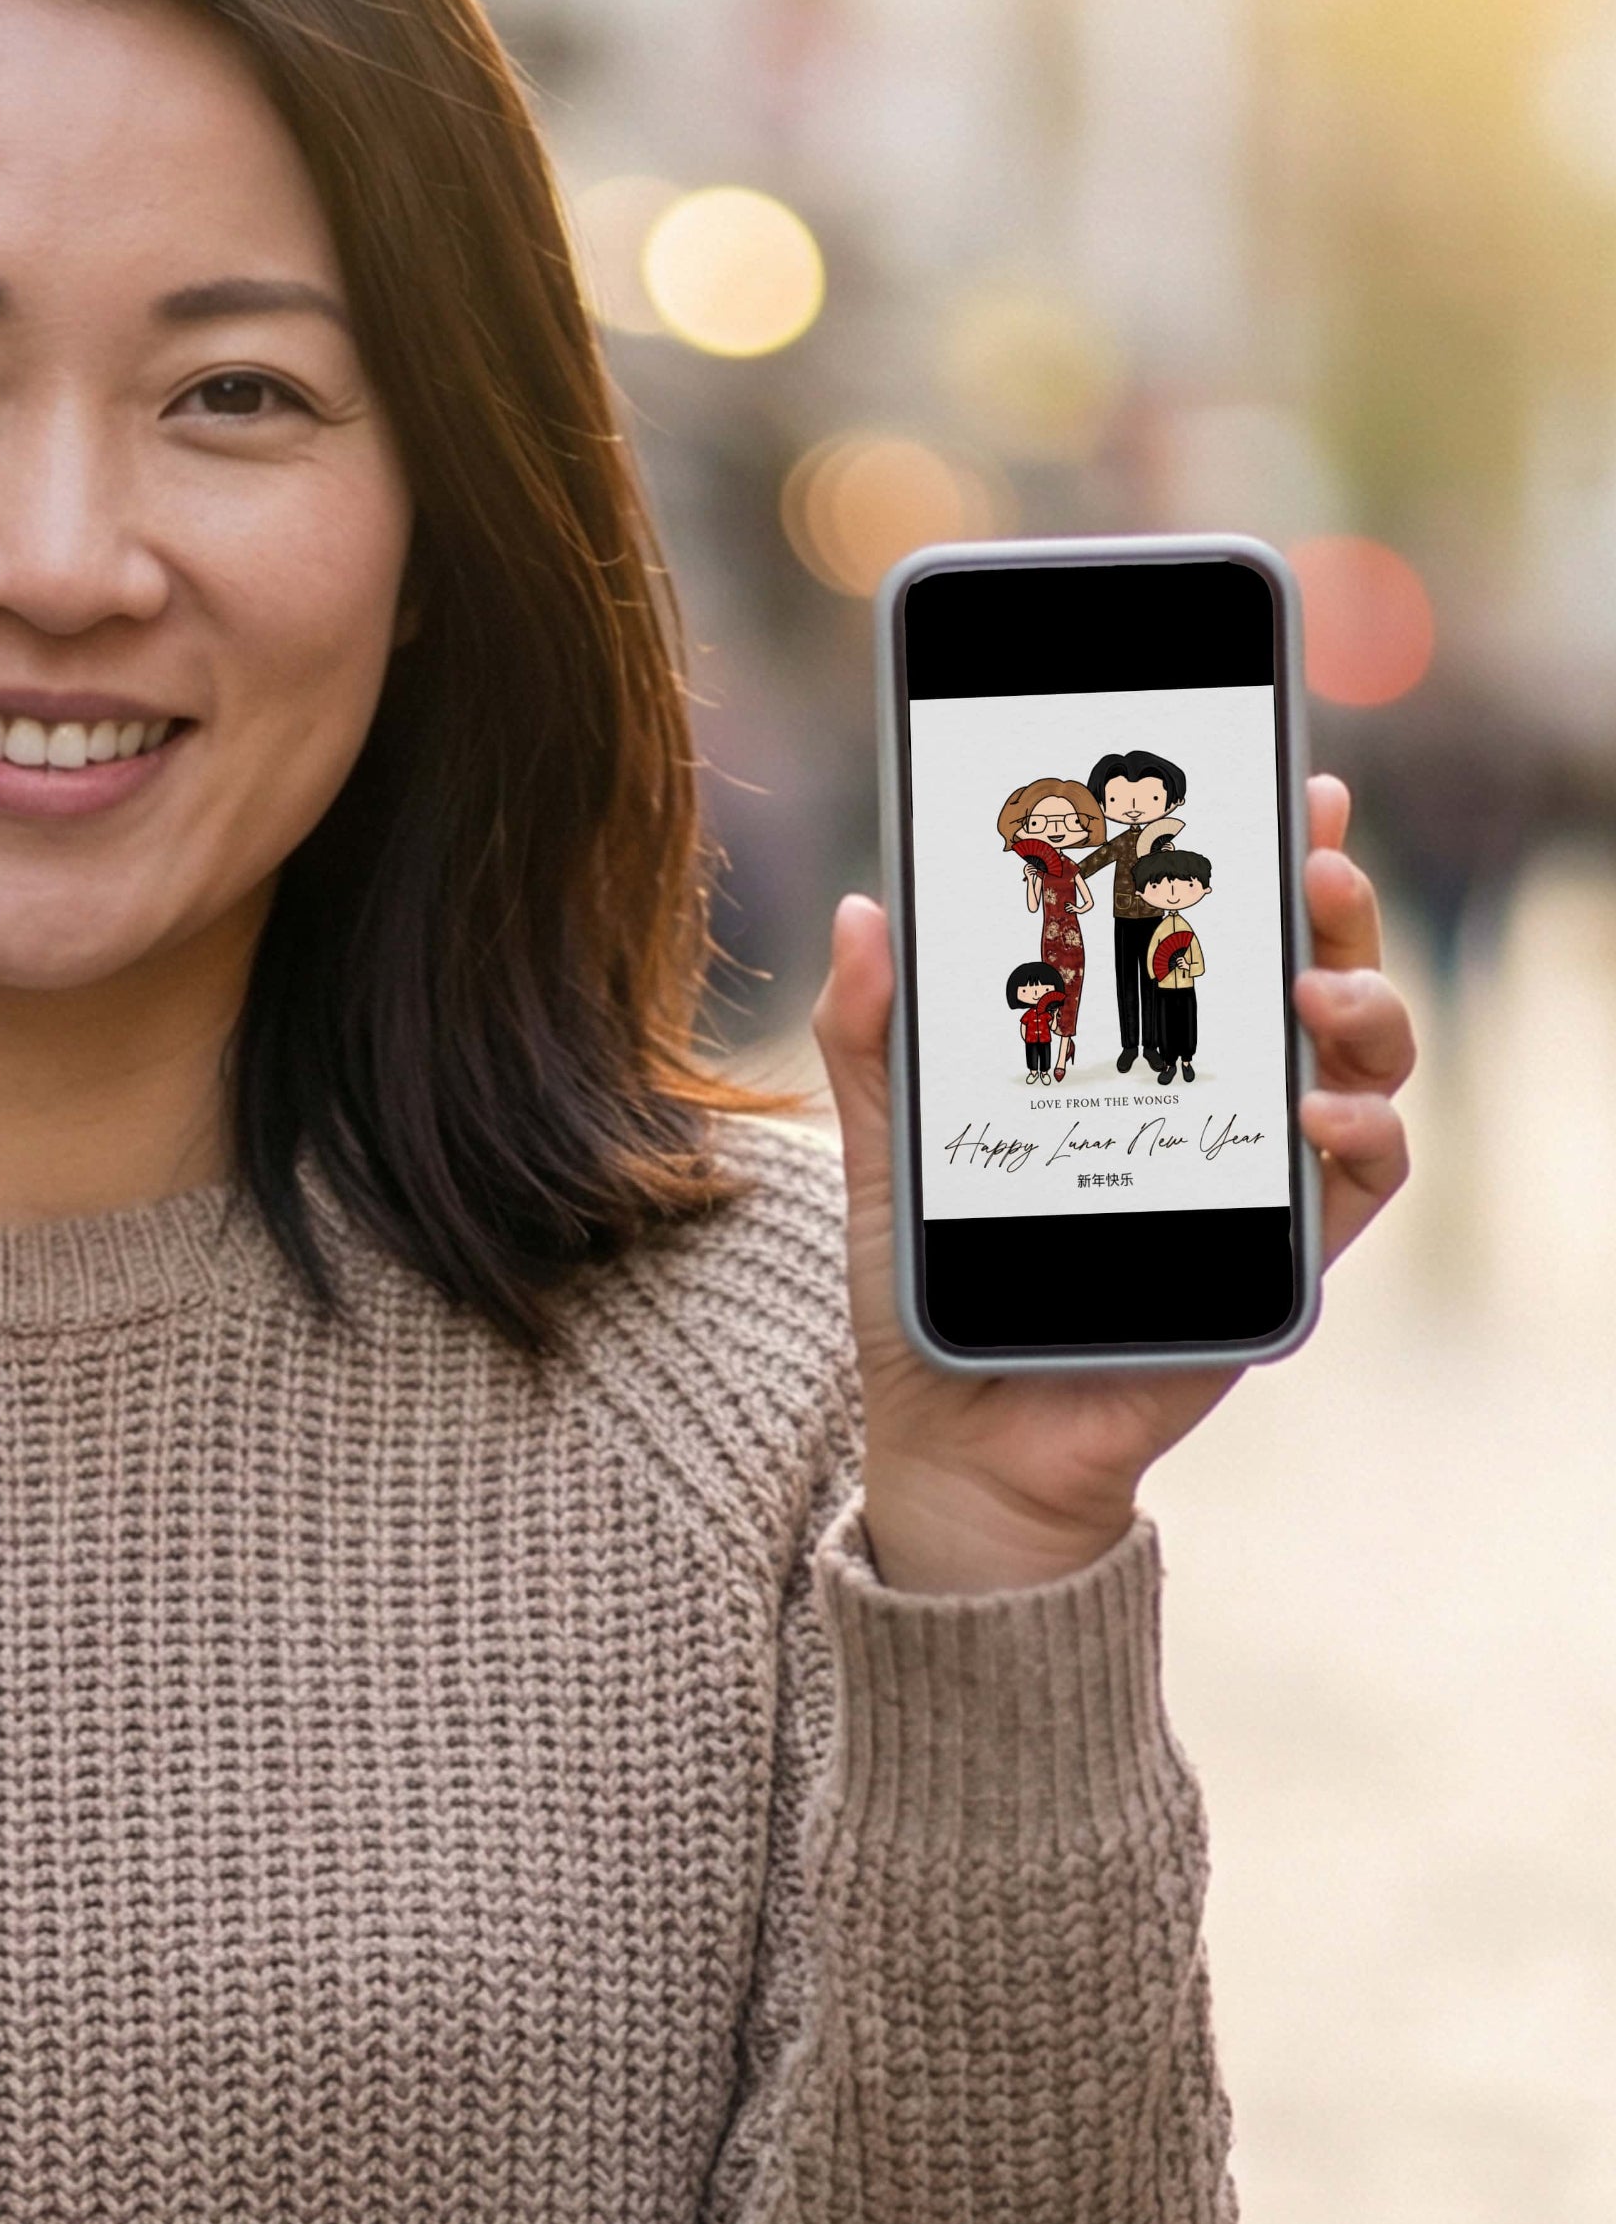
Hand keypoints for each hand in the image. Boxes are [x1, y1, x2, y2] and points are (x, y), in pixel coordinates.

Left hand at [810, 774, 1411, 1593]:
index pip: (1212, 932)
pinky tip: (1320, 1114)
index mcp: (1129, 1054)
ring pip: (1359, 1064)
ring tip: (1315, 993)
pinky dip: (1360, 1138)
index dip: (1260, 854)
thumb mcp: (885, 1149)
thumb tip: (861, 911)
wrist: (951, 1441)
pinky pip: (1357, 1186)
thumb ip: (871, 1037)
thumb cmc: (931, 1291)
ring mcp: (1250, 1179)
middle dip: (1329, 906)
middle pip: (1309, 973)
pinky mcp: (1274, 1263)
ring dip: (1362, 1008)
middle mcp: (1208, 1102)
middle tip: (1310, 864)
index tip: (1286, 783)